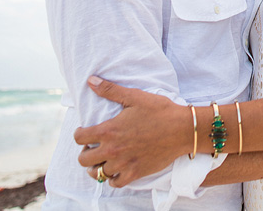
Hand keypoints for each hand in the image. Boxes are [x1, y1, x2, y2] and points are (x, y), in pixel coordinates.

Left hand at [74, 76, 190, 186]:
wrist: (182, 129)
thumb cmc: (160, 110)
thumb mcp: (134, 96)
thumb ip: (110, 90)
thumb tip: (90, 80)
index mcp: (109, 130)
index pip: (79, 138)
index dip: (79, 134)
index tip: (84, 132)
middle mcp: (113, 150)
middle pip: (84, 159)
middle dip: (85, 152)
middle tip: (93, 147)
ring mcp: (124, 164)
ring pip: (97, 173)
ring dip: (96, 167)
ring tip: (102, 160)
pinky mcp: (135, 173)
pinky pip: (115, 183)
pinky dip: (112, 178)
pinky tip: (116, 170)